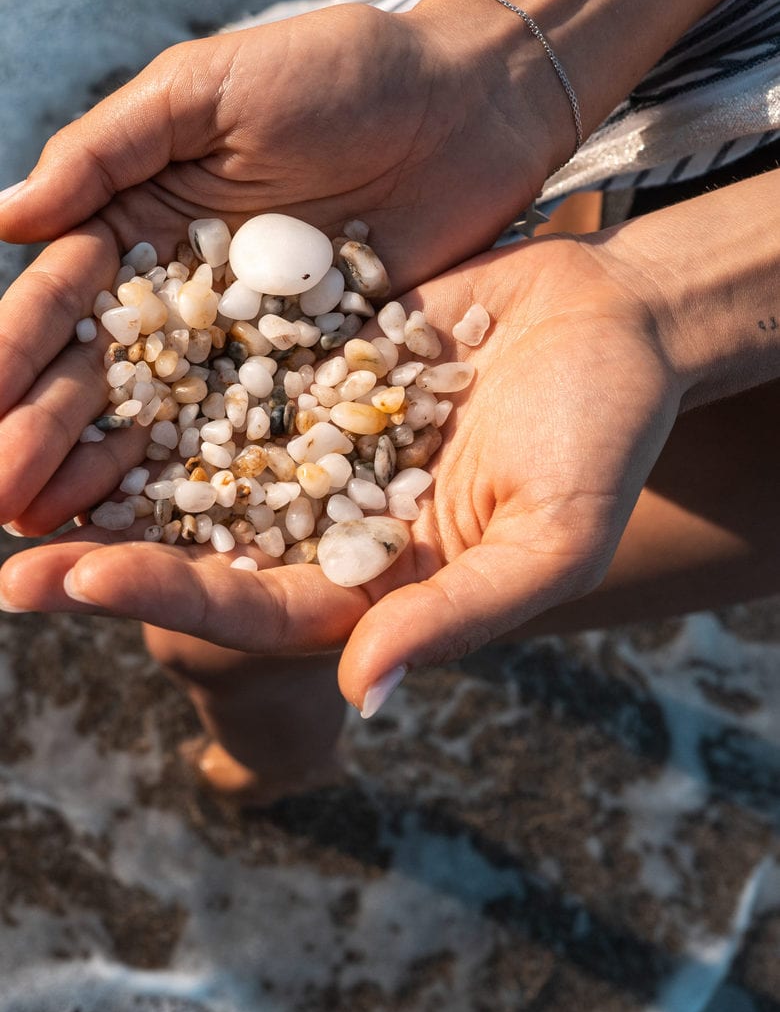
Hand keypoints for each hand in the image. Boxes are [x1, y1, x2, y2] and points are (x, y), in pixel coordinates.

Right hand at [0, 0, 558, 530]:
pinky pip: (257, 430)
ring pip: (166, 415)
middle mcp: (187, 292)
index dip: (16, 353)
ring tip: (50, 525)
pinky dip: (212, 475)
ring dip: (107, 472)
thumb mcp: (207, 88)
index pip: (63, 299)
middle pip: (101, 372)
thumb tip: (3, 219)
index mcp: (142, 220)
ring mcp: (252, 340)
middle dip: (44, 432)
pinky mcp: (319, 370)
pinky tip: (166, 528)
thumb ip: (109, 151)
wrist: (466, 105)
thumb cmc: (337, 70)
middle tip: (0, 498)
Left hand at [0, 234, 682, 713]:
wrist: (619, 323)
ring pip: (196, 459)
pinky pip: (229, 369)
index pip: (255, 606)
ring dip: (111, 466)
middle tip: (1, 552)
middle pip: (201, 544)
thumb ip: (457, 615)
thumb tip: (364, 687)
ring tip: (18, 456)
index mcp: (378, 580)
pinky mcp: (314, 362)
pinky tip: (90, 352)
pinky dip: (163, 369)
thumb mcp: (549, 538)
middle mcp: (330, 516)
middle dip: (101, 551)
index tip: (73, 582)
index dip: (166, 597)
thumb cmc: (606, 438)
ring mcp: (316, 437)